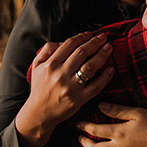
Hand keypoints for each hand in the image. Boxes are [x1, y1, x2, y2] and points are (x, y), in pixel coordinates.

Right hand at [15, 32, 113, 146]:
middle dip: (95, 42)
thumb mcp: (36, 66)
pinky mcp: (79, 99)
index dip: (82, 36)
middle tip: (104, 37)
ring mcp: (71, 87)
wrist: (39, 113)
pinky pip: (96, 86)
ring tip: (109, 48)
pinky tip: (110, 69)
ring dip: (102, 55)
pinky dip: (105, 77)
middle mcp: (61, 75)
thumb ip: (46, 50)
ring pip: (90, 67)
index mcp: (51, 65)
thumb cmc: (40, 88)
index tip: (90, 34)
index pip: (69, 44)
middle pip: (82, 53)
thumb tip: (62, 42)